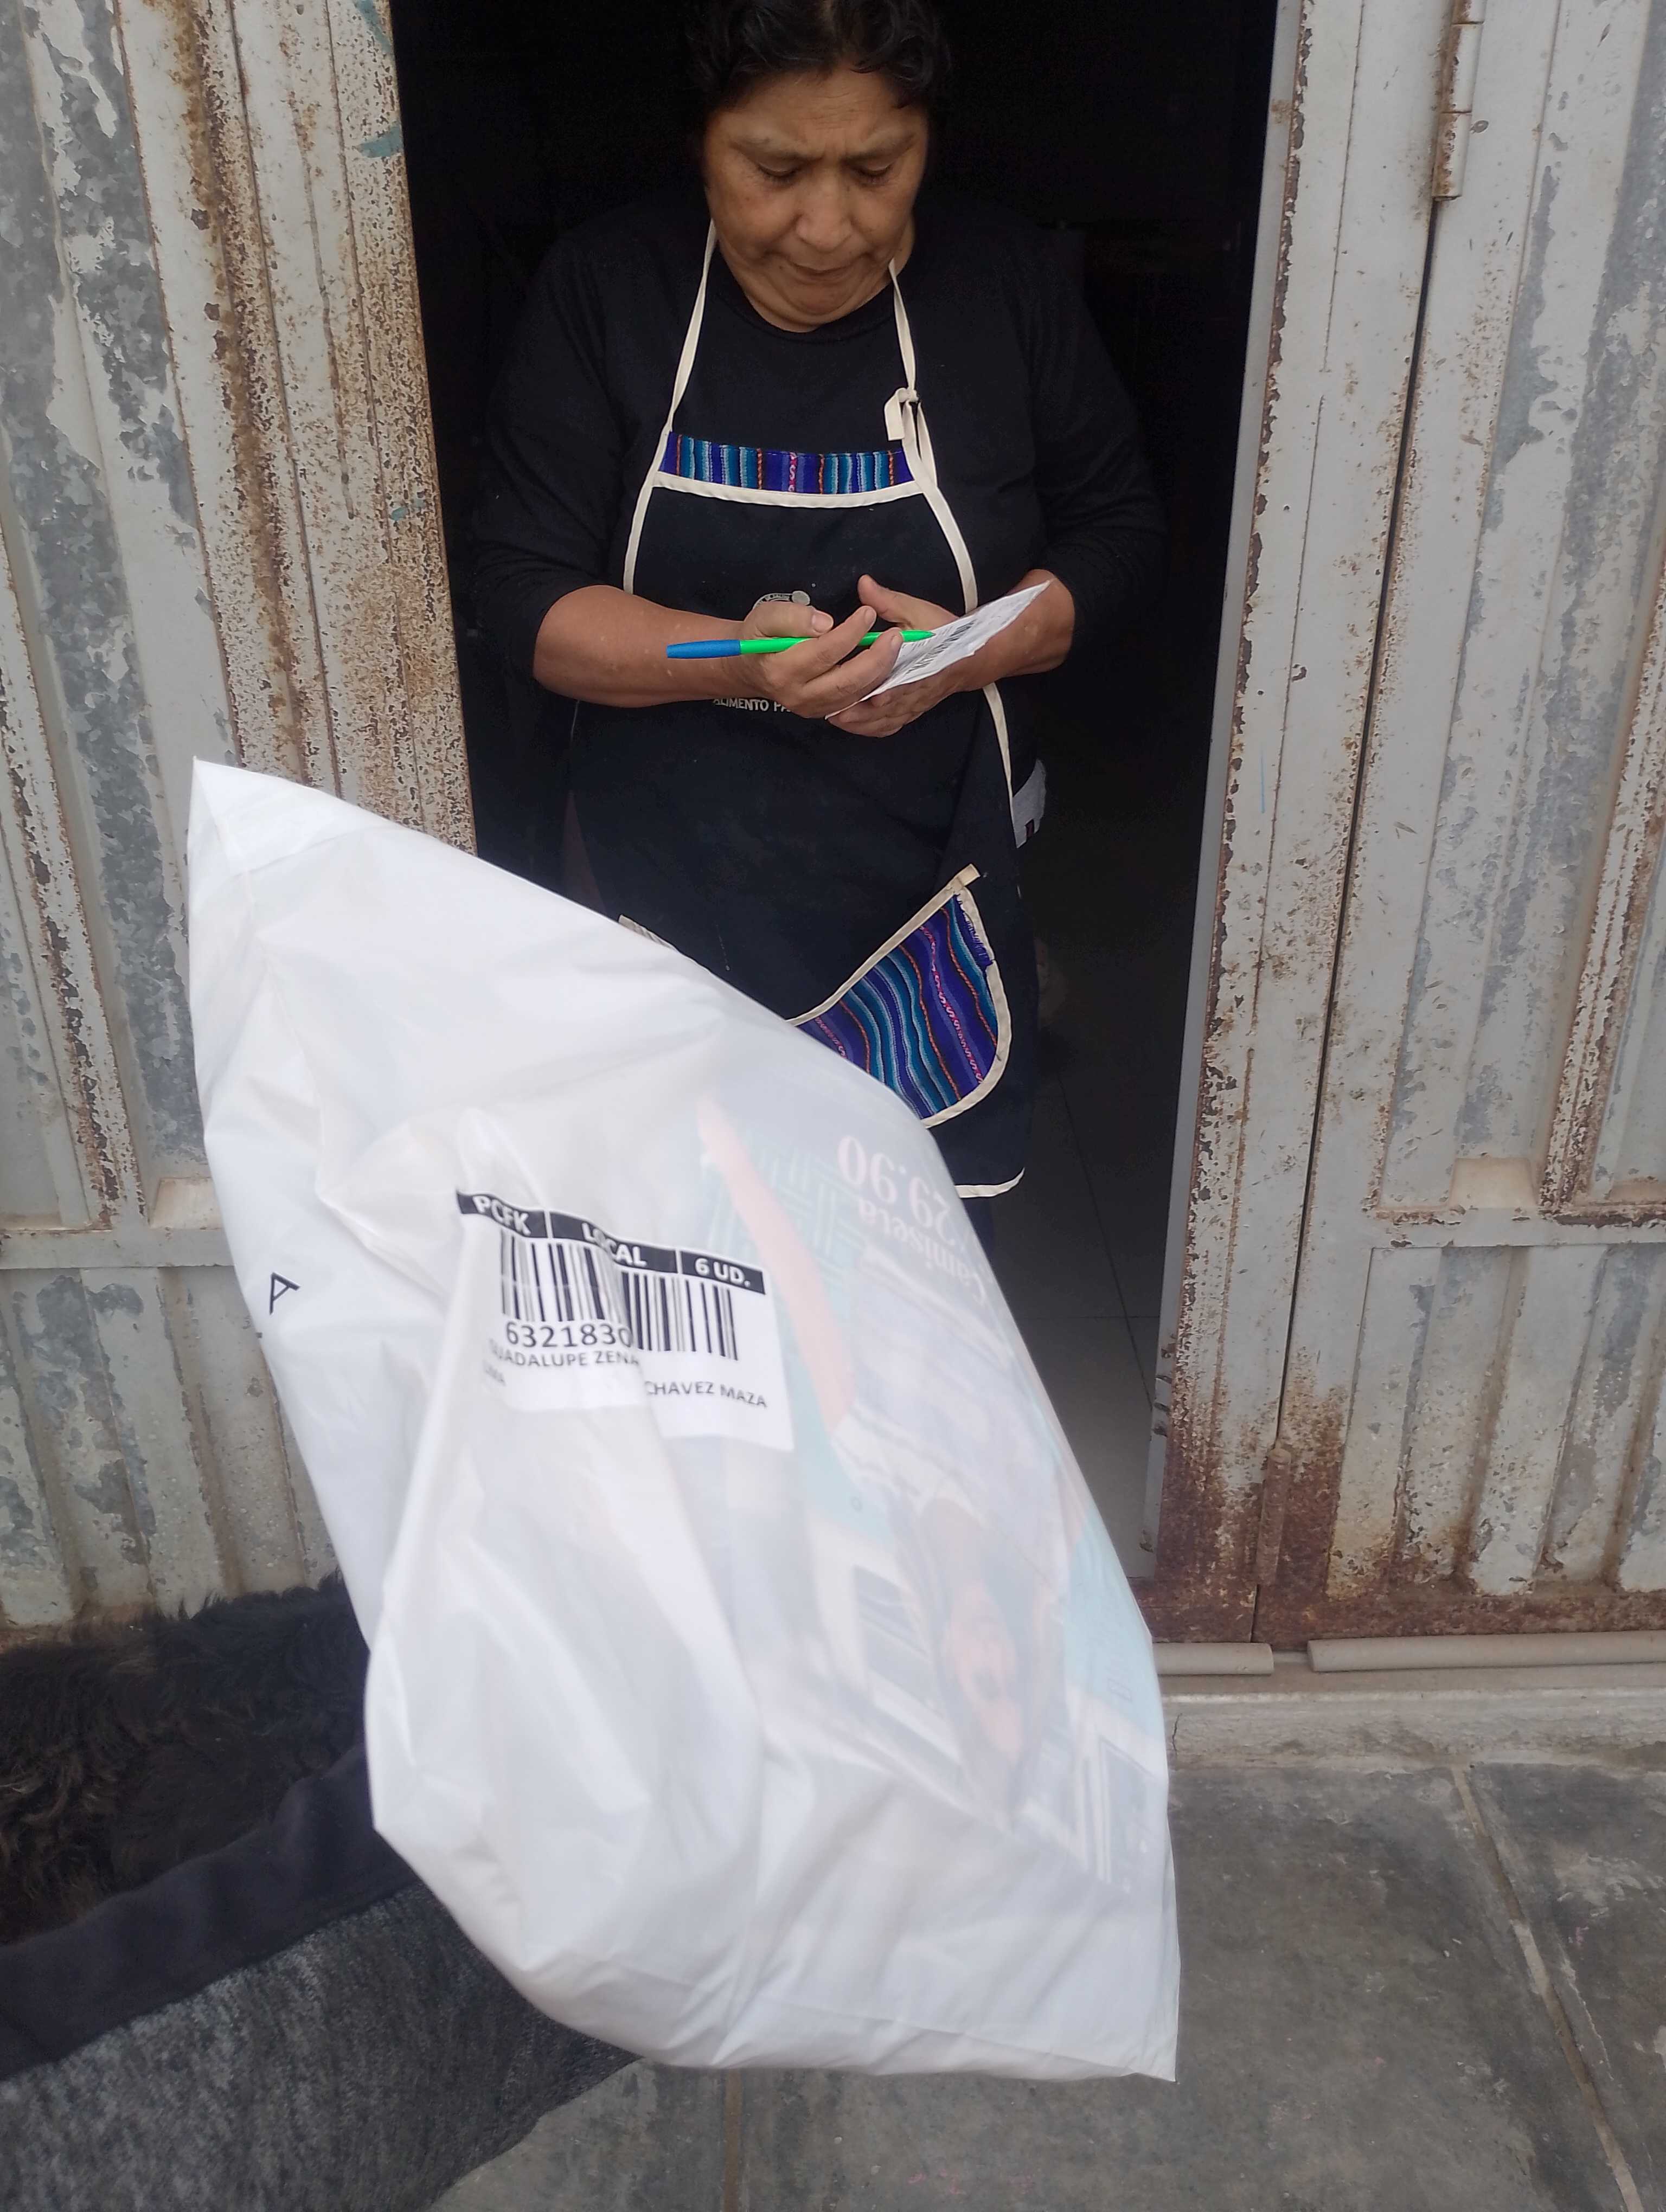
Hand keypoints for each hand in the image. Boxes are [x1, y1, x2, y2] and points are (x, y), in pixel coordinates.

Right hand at [737, 596, 901, 717]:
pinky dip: (874, 686)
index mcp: (781, 670)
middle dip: (876, 658)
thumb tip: (825, 623)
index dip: (850, 633)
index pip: (824, 652)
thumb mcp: (765, 617)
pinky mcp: (824, 712)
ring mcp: (812, 709)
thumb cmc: (759, 636)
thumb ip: (793, 617)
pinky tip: (886, 667)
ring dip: (880, 673)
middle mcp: (798, 696)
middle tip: (895, 635)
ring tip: (895, 647)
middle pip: (846, 681)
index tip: (868, 612)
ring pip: (855, 695)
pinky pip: (856, 703)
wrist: (752, 668)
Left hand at [824, 575, 958, 736]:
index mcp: (919, 665)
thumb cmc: (942, 632)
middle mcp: (915, 691)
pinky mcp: (910, 713)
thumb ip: (887, 601)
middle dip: (860, 711)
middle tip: (832, 710)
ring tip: (835, 717)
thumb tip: (863, 585)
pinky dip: (870, 728)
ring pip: (884, 721)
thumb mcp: (916, 610)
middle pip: (886, 707)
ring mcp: (912, 705)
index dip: (881, 690)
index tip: (862, 694)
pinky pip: (888, 727)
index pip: (899, 681)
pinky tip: (851, 724)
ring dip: (860, 722)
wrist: (968, 658)